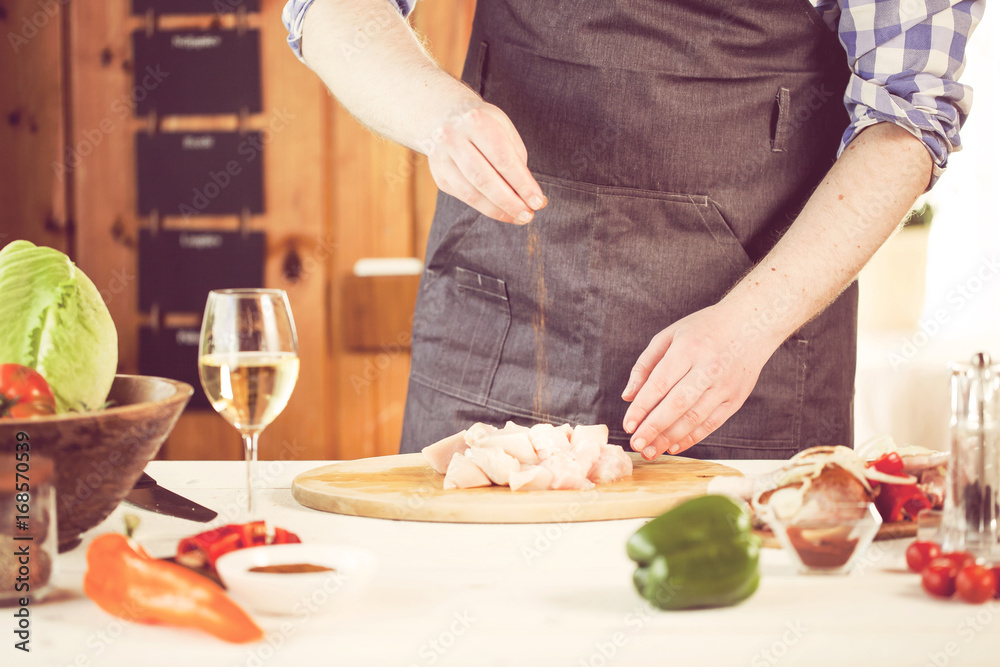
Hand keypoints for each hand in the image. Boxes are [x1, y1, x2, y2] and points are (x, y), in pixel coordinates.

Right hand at [427, 98, 546, 223]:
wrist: (443, 115)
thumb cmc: (483, 124)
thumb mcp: (503, 129)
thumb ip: (516, 159)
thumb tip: (528, 195)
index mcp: (476, 122)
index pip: (503, 159)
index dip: (522, 184)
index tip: (538, 201)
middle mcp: (454, 139)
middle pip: (484, 179)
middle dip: (509, 202)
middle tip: (528, 215)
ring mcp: (442, 158)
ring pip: (471, 194)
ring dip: (497, 211)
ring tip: (518, 218)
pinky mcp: (439, 175)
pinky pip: (464, 197)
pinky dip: (485, 207)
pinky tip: (500, 211)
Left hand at [620, 304, 777, 459]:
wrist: (752, 324)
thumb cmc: (703, 329)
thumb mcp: (670, 336)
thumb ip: (645, 365)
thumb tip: (628, 396)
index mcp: (689, 349)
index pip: (660, 383)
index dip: (642, 407)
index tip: (627, 425)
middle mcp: (709, 368)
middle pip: (677, 405)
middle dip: (654, 428)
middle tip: (636, 444)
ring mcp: (725, 386)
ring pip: (695, 419)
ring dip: (670, 438)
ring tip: (650, 452)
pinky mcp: (736, 399)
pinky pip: (712, 424)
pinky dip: (691, 438)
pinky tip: (673, 446)